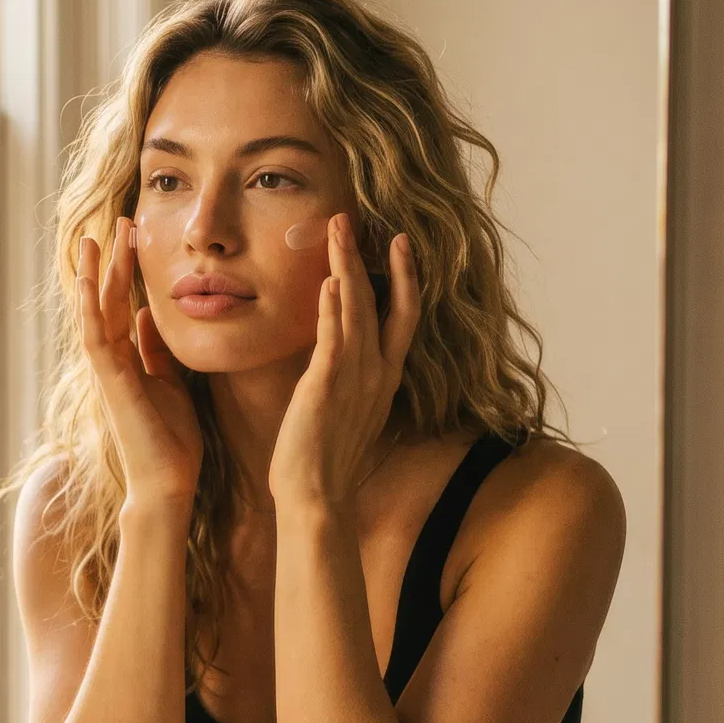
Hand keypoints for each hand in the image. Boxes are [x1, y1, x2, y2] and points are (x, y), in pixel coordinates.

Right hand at [77, 216, 202, 511]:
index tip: (136, 237)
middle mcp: (113, 362)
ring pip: (96, 314)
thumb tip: (149, 318)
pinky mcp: (110, 383)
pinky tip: (90, 282)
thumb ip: (156, 353)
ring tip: (95, 239)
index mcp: (129, 361)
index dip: (130, 271)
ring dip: (96, 276)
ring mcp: (107, 372)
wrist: (168, 482)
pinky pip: (96, 338)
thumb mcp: (171, 384)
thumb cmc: (171, 441)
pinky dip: (91, 309)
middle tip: (124, 222)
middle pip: (110, 301)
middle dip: (116, 261)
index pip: (126, 306)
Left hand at [268, 213, 417, 511]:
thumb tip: (338, 359)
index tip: (400, 246)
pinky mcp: (326, 387)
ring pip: (357, 309)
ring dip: (348, 266)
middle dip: (383, 261)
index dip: (405, 279)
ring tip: (340, 230)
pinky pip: (333, 338)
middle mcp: (377, 373)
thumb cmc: (325, 462)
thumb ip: (349, 381)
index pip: (403, 318)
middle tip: (377, 224)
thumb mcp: (347, 413)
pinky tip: (328, 280)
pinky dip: (332, 308)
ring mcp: (355, 379)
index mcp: (384, 379)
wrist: (318, 498)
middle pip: (388, 304)